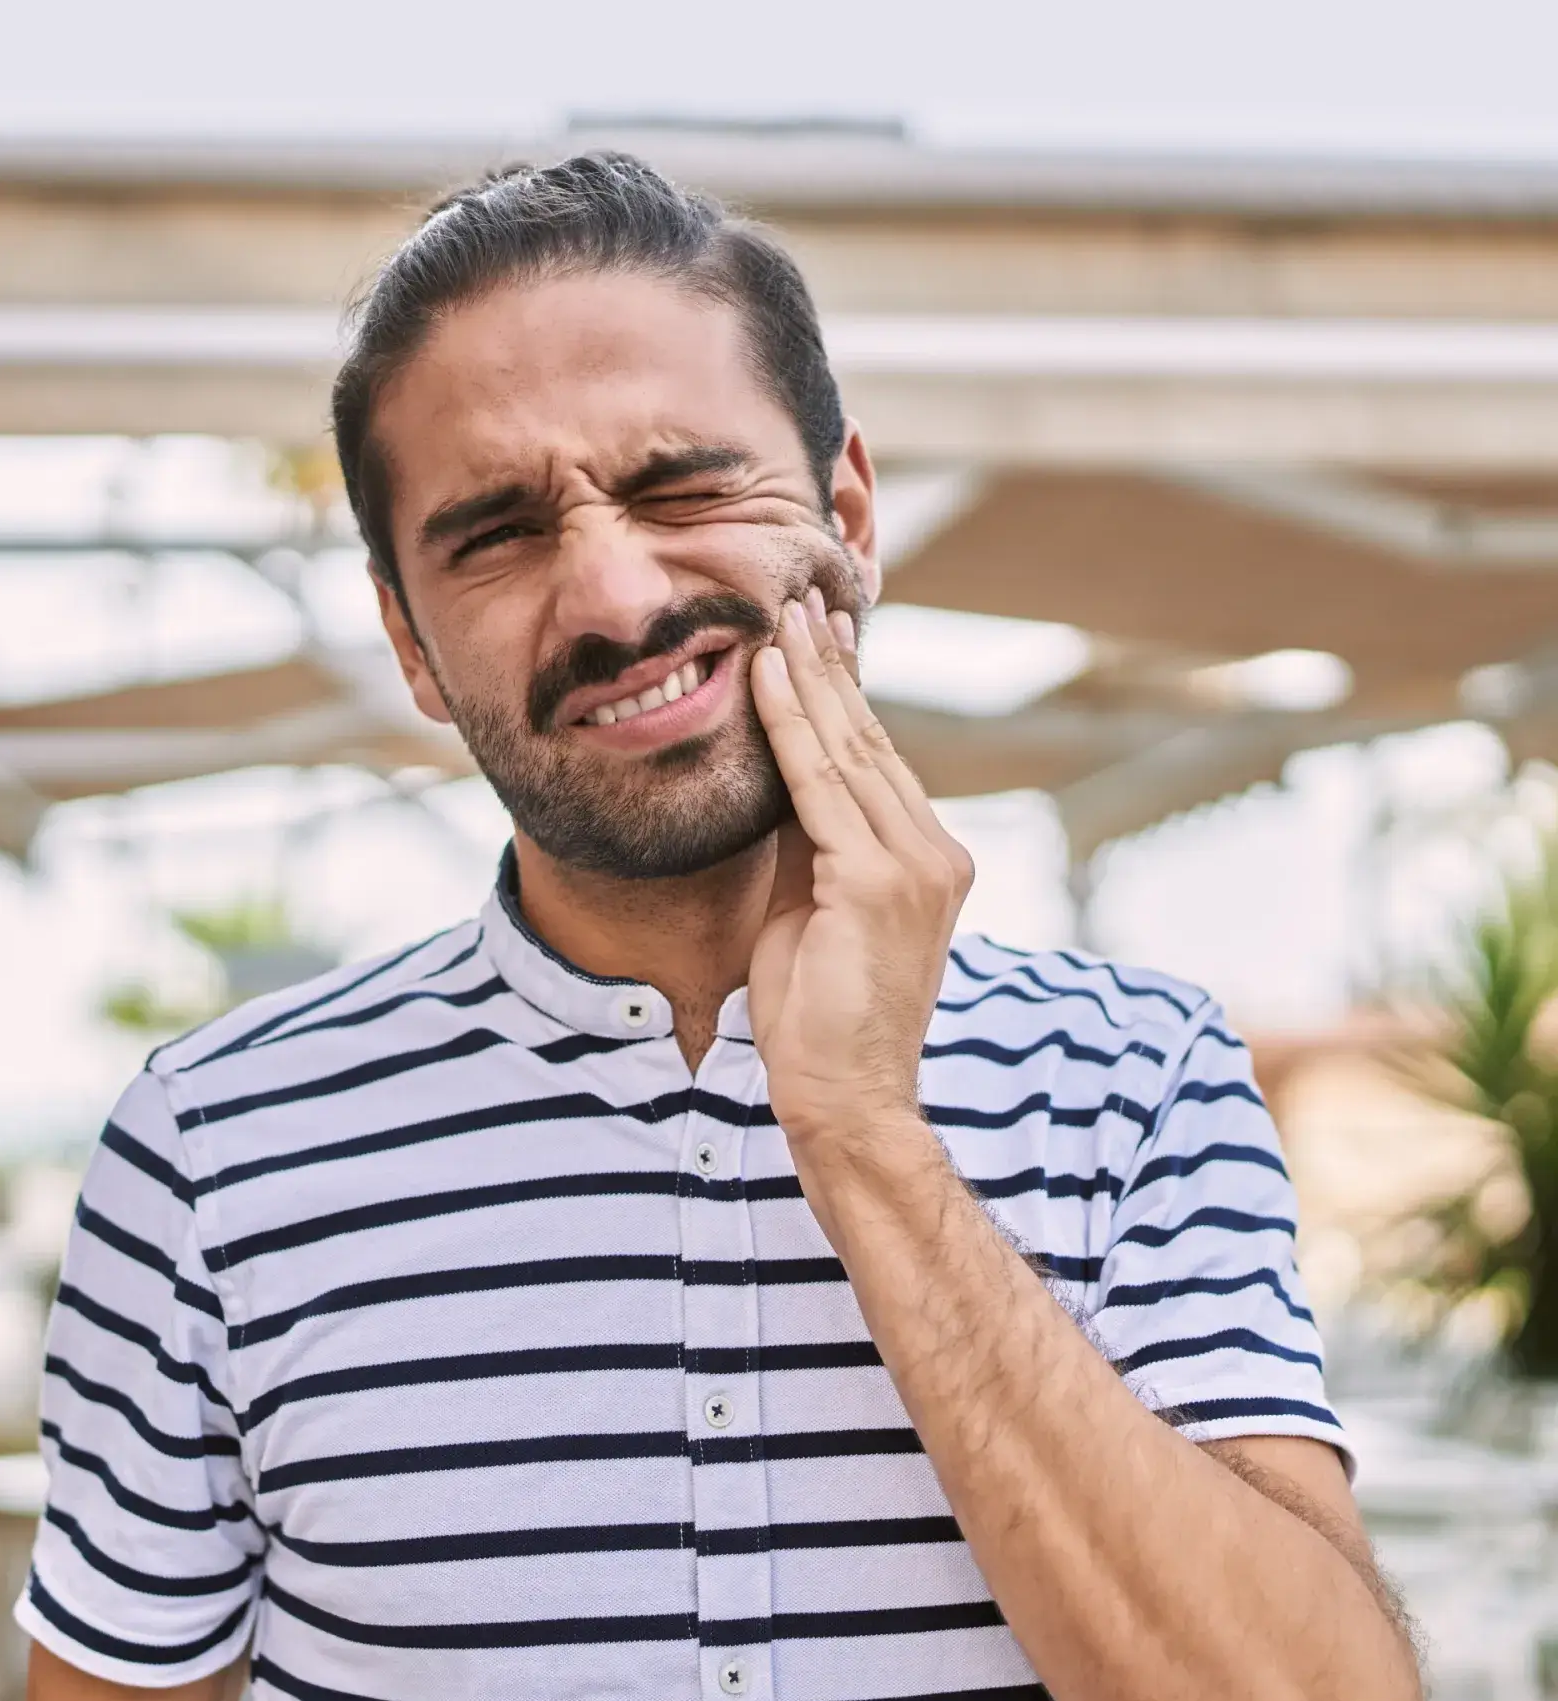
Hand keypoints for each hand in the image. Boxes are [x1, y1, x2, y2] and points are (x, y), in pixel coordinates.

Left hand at [747, 589, 973, 1150]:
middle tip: (800, 601)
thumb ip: (807, 847)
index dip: (845, 698)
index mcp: (928, 862)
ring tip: (778, 617)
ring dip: (808, 678)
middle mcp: (935, 854)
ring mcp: (914, 866)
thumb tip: (778, 782)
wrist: (845, 1099)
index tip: (820, 640)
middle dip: (830, 668)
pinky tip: (764, 677)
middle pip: (870, 742)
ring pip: (848, 751)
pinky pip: (818, 785)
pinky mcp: (876, 882)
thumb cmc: (820, 1021)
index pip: (879, 763)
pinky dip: (787, 726)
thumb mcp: (811, 912)